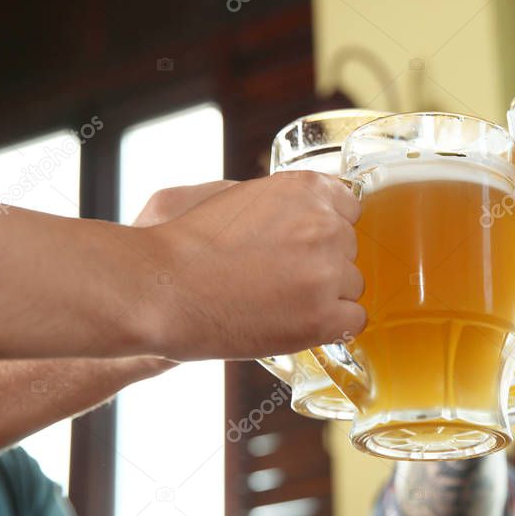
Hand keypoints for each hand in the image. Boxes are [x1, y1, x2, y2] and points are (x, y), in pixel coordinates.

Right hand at [132, 172, 365, 360]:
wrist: (161, 289)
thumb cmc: (186, 244)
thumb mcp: (234, 194)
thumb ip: (280, 200)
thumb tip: (311, 213)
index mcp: (305, 189)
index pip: (348, 207)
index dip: (325, 229)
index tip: (305, 244)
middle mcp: (323, 225)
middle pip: (349, 247)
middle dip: (322, 262)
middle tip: (280, 277)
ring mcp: (326, 272)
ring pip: (352, 284)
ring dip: (326, 295)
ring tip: (280, 302)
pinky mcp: (321, 316)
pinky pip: (354, 320)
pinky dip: (331, 327)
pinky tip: (300, 323)